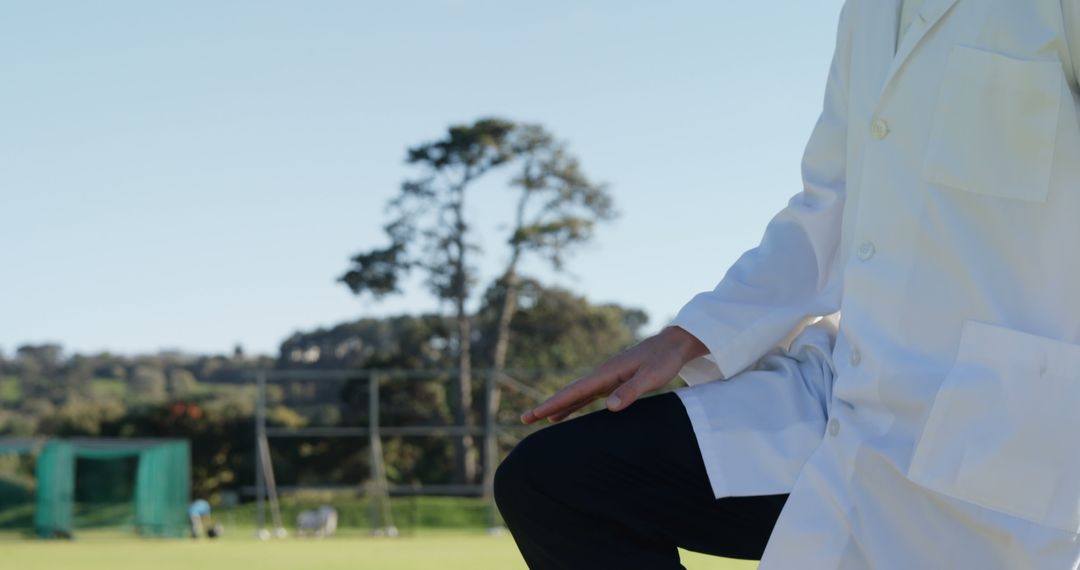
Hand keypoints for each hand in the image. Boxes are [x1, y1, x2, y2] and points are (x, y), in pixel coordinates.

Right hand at [520, 326, 707, 423]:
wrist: (673, 345)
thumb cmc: (664, 360)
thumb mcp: (651, 377)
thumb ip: (630, 391)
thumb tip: (609, 407)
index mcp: (606, 373)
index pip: (574, 392)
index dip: (553, 404)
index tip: (535, 414)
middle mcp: (601, 375)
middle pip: (569, 393)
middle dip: (547, 406)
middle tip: (525, 418)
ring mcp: (605, 379)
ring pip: (576, 395)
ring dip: (558, 406)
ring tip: (539, 419)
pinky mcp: (612, 382)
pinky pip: (587, 396)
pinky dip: (573, 404)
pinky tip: (566, 414)